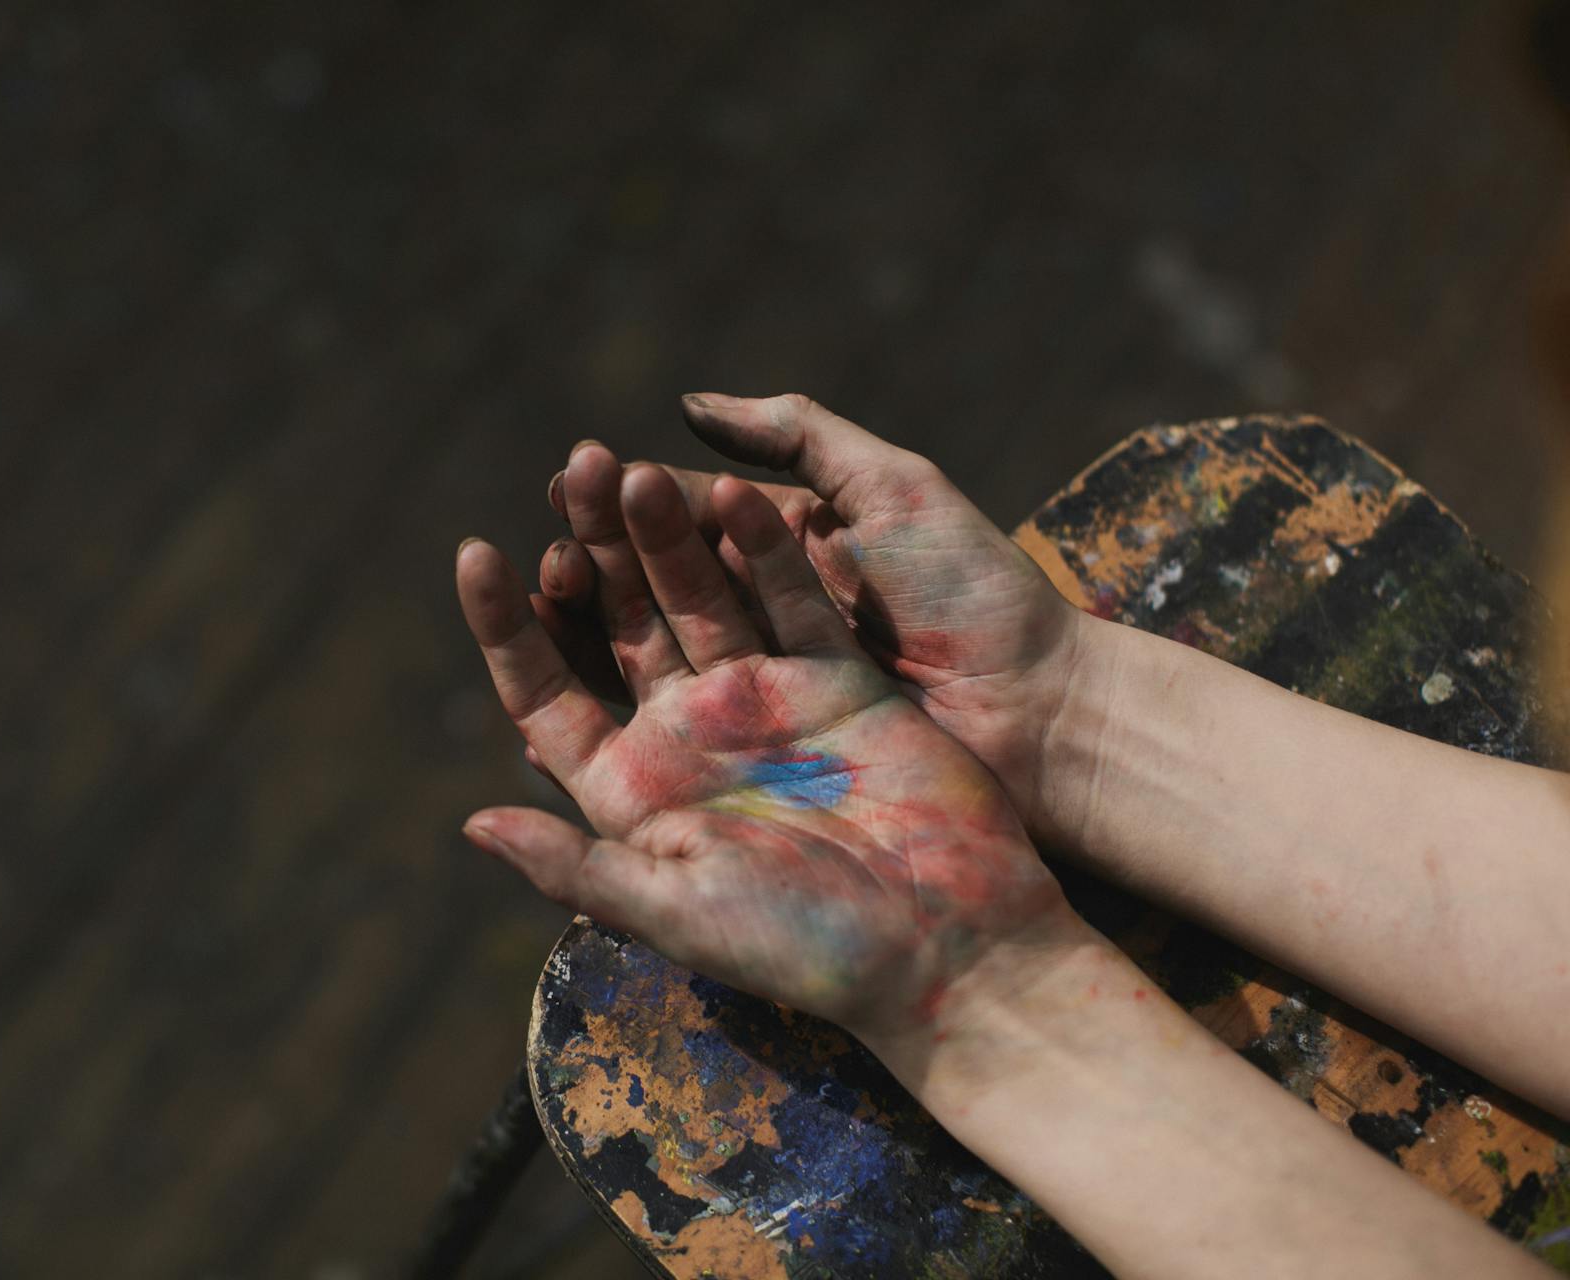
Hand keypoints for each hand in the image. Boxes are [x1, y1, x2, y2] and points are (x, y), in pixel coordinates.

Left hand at [457, 458, 1066, 1040]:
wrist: (949, 946)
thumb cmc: (806, 948)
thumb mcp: (680, 912)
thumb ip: (575, 866)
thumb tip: (470, 821)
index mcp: (633, 787)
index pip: (548, 690)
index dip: (506, 627)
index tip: (478, 550)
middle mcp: (689, 733)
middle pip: (621, 621)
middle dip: (594, 546)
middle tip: (575, 466)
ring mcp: (764, 698)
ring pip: (699, 594)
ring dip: (667, 532)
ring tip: (638, 467)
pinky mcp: (839, 677)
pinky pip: (792, 598)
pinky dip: (765, 550)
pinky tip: (733, 494)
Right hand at [539, 395, 1090, 842]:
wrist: (1040, 717)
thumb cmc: (976, 593)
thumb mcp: (893, 488)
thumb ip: (796, 439)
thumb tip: (685, 405)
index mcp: (782, 550)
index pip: (679, 518)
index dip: (622, 503)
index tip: (568, 482)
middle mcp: (756, 617)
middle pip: (650, 584)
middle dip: (594, 562)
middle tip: (546, 551)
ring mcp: (753, 689)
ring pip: (645, 654)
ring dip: (589, 632)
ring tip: (541, 611)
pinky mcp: (758, 751)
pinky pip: (670, 728)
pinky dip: (615, 711)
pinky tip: (557, 696)